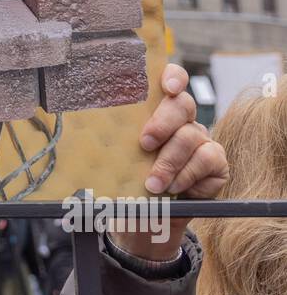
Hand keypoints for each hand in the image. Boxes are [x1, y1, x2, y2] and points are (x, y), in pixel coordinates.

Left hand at [111, 63, 227, 259]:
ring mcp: (201, 140)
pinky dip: (187, 175)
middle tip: (145, 143)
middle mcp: (183, 120)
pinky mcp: (216, 162)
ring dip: (169, 161)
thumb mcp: (114, 158)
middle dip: (163, 123)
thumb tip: (78, 129)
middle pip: (182, 105)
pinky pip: (207, 159)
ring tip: (153, 184)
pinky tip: (173, 188)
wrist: (146, 218)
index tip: (168, 87)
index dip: (173, 77)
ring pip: (192, 136)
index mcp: (157, 110)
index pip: (171, 80)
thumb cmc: (127, 180)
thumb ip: (108, 140)